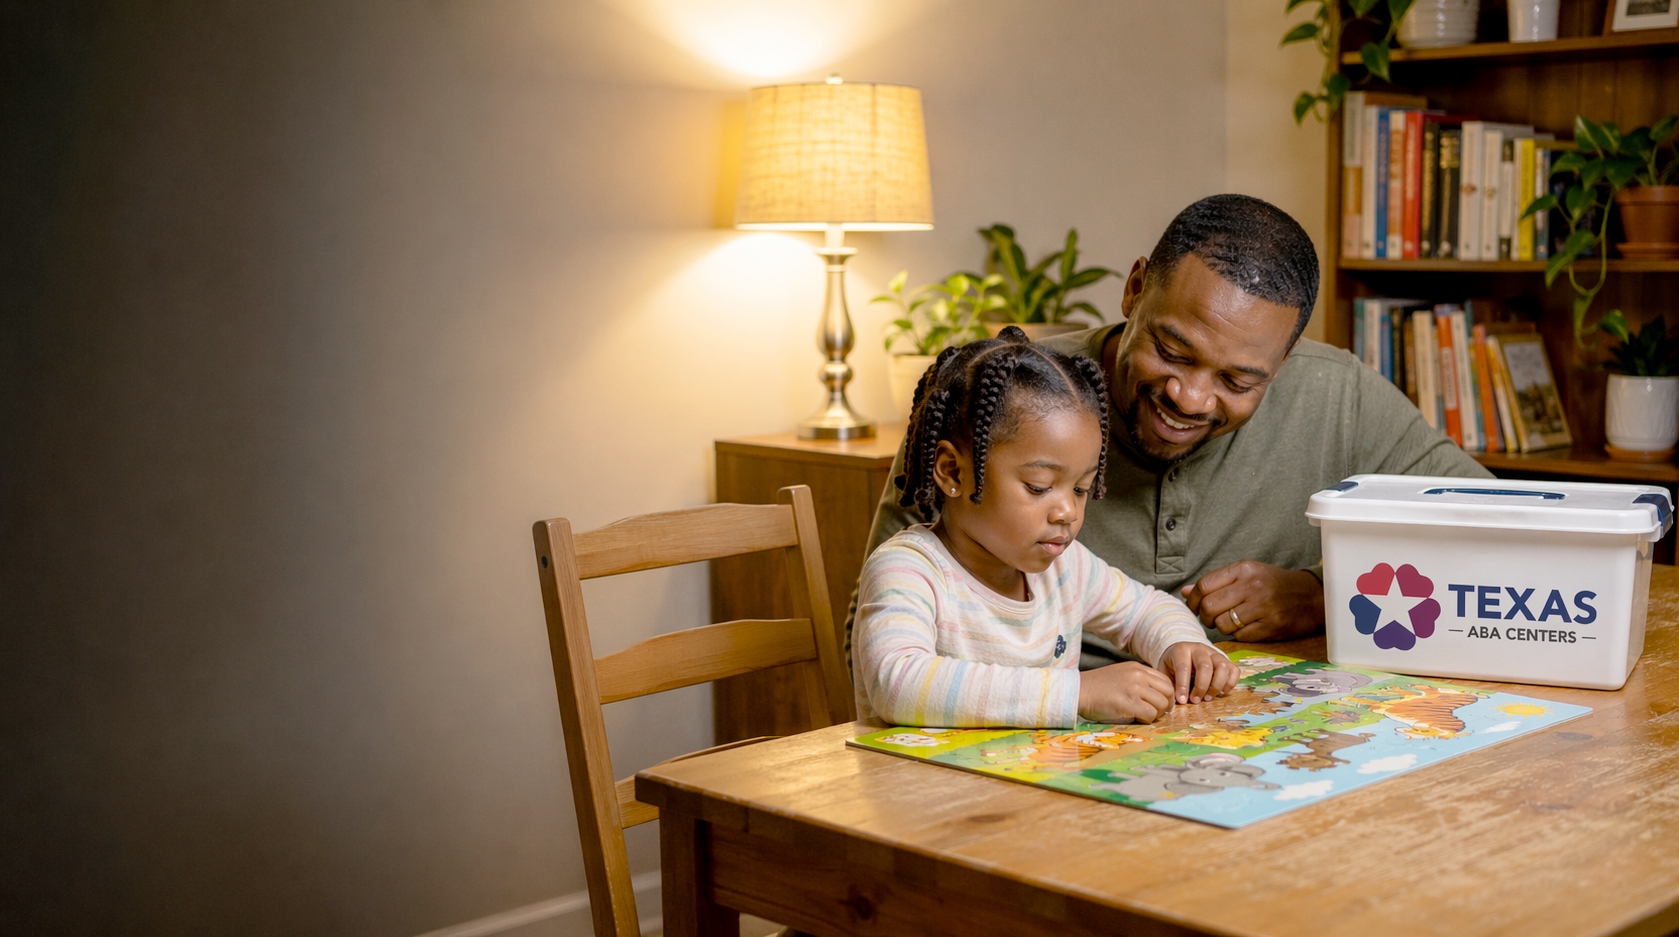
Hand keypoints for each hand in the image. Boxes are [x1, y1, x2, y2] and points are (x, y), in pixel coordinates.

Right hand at [1077, 662, 1174, 723]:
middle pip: (1168, 692)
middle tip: (1156, 712)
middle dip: (1166, 705)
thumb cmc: (1097, 686)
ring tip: (1144, 715)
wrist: (1078, 691)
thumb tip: (1157, 696)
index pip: (1165, 681)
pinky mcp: (1128, 703)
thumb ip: (1139, 681)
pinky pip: (1150, 715)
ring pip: (1162, 704)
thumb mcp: (1121, 675)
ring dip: (1156, 714)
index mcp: (1137, 668)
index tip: (1159, 703)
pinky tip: (1136, 718)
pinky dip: (1147, 720)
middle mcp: (1138, 675)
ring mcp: (1134, 688)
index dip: (1166, 694)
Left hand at [1159, 641, 1239, 704]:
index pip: (1183, 667)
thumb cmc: (1174, 663)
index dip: (1183, 686)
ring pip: (1222, 667)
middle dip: (1201, 687)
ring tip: (1208, 698)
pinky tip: (1221, 692)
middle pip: (1205, 666)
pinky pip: (1234, 670)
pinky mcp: (1226, 660)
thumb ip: (1170, 683)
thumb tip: (1175, 701)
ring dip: (1216, 686)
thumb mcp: (1165, 670)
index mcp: (1181, 650)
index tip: (1182, 700)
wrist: (1184, 651)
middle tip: (1196, 700)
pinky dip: (1230, 683)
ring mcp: (1215, 654)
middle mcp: (1199, 649)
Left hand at [1180, 561, 1324, 641]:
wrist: (1313, 596)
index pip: (1203, 585)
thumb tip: (1185, 592)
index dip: (1193, 600)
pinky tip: (1246, 628)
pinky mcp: (1271, 626)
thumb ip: (1216, 582)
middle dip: (1204, 617)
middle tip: (1210, 619)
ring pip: (1222, 624)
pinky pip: (1240, 636)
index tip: (1194, 607)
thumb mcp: (1246, 574)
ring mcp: (1262, 607)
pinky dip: (1238, 635)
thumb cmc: (1274, 584)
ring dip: (1221, 627)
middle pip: (1208, 606)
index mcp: (1243, 569)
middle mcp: (1251, 586)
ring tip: (1230, 623)